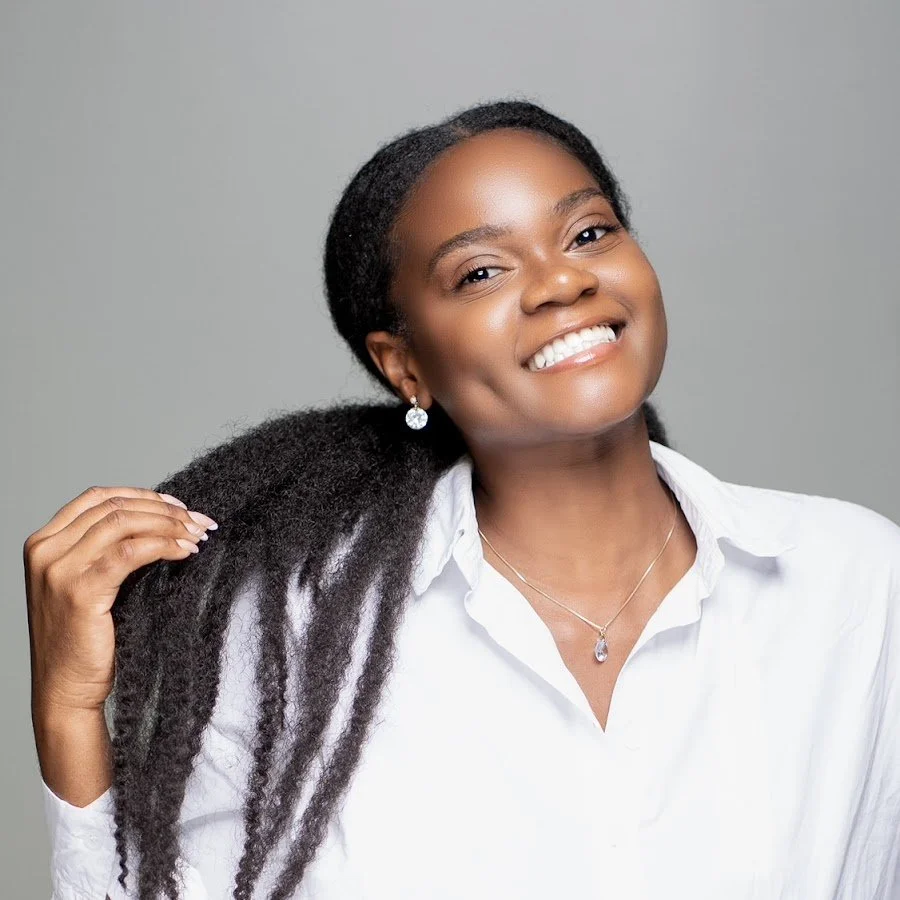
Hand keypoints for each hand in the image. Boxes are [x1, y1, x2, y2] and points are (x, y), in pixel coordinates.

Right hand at [24, 486, 217, 715]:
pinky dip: (164, 545)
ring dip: (169, 525)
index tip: (178, 504)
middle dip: (164, 510)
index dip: (143, 495)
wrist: (65, 690)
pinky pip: (131, 552)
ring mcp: (59, 570)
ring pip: (124, 523)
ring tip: (197, 535)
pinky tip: (185, 552)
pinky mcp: (80, 591)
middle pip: (114, 507)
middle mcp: (46, 551)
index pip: (98, 497)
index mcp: (44, 542)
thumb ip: (107, 549)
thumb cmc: (83, 640)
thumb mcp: (88, 582)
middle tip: (198, 520)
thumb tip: (160, 519)